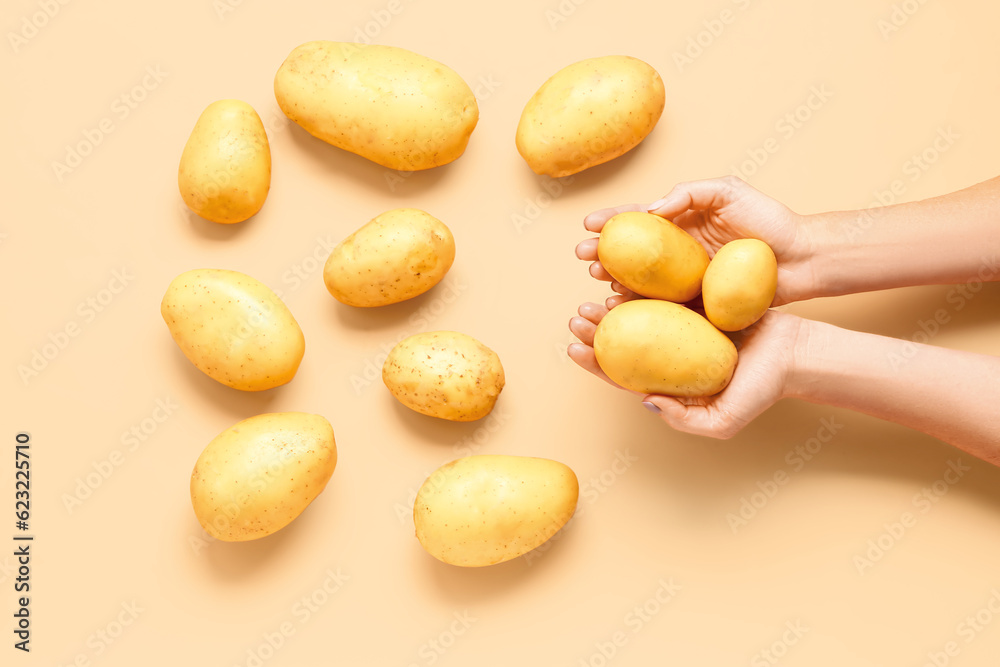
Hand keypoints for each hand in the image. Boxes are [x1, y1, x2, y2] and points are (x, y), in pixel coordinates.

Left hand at [568, 306, 804, 438]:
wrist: (796, 354)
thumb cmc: (762, 390)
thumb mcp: (722, 420)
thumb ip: (683, 419)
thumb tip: (643, 400)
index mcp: (670, 383)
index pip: (622, 374)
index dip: (594, 362)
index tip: (573, 348)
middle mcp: (671, 356)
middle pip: (624, 342)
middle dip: (595, 331)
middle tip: (577, 316)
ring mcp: (682, 329)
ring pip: (638, 316)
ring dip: (612, 307)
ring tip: (592, 295)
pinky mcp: (697, 305)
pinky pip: (664, 294)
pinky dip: (643, 288)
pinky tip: (626, 278)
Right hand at [575, 175, 816, 306]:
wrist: (802, 259)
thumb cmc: (768, 221)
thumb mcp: (728, 191)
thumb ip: (688, 193)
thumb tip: (650, 209)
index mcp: (681, 222)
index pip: (638, 219)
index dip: (611, 221)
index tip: (588, 225)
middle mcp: (678, 252)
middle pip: (630, 253)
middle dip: (601, 253)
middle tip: (584, 258)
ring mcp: (685, 280)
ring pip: (639, 281)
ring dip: (613, 281)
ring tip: (597, 283)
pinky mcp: (696, 304)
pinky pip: (661, 307)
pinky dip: (638, 308)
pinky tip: (620, 308)